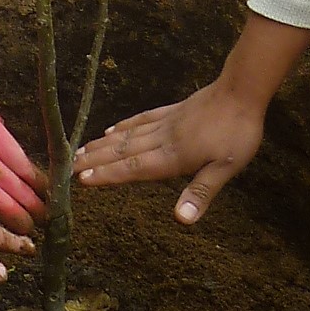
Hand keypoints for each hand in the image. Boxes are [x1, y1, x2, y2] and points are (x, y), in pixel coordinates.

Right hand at [77, 79, 270, 225]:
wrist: (242, 91)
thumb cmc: (237, 132)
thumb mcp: (226, 168)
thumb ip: (201, 192)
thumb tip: (182, 220)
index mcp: (173, 156)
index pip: (133, 168)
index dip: (108, 175)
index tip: (81, 180)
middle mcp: (162, 139)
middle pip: (122, 151)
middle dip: (94, 161)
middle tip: (67, 168)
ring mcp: (165, 123)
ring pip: (126, 135)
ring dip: (101, 145)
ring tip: (79, 151)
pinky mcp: (172, 111)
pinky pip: (140, 119)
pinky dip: (123, 126)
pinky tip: (112, 129)